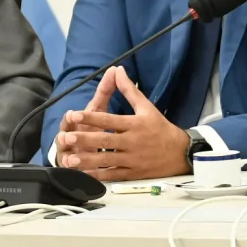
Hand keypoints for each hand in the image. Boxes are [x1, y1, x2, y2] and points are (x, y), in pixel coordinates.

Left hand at [55, 66, 192, 181]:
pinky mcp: (133, 174)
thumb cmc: (160, 128)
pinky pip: (113, 175)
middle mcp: (132, 142)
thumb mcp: (146, 107)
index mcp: (134, 124)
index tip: (74, 115)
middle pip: (105, 141)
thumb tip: (117, 70)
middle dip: (85, 140)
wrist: (180, 153)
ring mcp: (132, 159)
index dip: (90, 118)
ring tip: (70, 160)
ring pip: (106, 160)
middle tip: (66, 138)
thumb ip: (129, 90)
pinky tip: (84, 175)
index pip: (108, 120)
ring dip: (87, 160)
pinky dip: (98, 176)